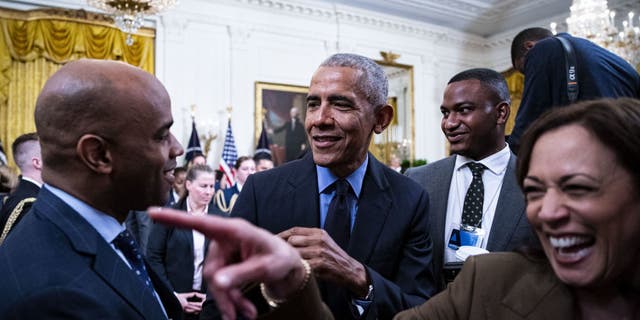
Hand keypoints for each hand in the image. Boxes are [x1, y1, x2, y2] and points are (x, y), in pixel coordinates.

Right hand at [148, 207, 306, 319]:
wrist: (287, 264)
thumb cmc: (279, 257)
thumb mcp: (265, 267)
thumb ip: (241, 273)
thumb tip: (216, 282)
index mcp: (234, 230)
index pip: (201, 223)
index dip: (176, 219)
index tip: (153, 212)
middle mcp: (225, 238)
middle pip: (211, 269)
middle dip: (222, 293)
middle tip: (233, 315)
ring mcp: (224, 251)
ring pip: (215, 280)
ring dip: (228, 299)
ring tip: (245, 314)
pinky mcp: (225, 263)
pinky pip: (220, 283)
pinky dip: (231, 298)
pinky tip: (243, 311)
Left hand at [278, 227, 368, 296]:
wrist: (350, 270)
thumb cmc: (333, 256)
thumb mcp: (323, 241)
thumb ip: (308, 238)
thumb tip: (286, 239)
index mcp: (319, 232)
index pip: (294, 230)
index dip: (281, 235)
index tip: (273, 240)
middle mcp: (318, 240)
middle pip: (291, 241)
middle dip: (284, 249)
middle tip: (279, 256)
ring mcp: (319, 252)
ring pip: (294, 253)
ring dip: (289, 259)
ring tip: (286, 264)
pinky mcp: (319, 265)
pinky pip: (301, 265)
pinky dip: (296, 268)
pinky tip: (294, 271)